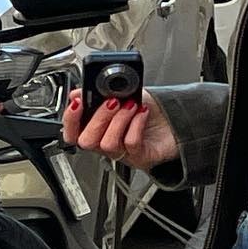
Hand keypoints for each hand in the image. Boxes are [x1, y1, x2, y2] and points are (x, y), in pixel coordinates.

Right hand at [62, 90, 178, 173]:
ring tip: (131, 105)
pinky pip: (131, 143)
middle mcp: (108, 143)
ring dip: (119, 120)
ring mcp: (124, 153)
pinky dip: (136, 124)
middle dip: (97, 118)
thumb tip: (79, 91)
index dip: (70, 120)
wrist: (177, 120)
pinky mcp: (141, 157)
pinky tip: (142, 113)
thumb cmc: (150, 111)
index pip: (72, 133)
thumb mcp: (124, 94)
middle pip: (87, 141)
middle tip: (112, 102)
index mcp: (98, 130)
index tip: (77, 103)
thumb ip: (101, 92)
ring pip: (107, 144)